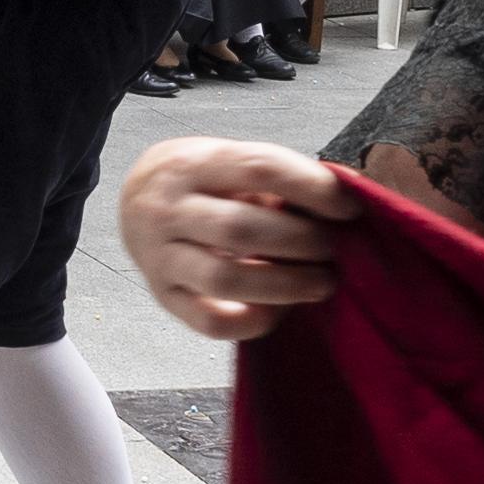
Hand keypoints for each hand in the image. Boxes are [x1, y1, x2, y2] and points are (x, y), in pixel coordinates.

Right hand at [117, 138, 356, 341]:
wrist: (135, 200)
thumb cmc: (200, 181)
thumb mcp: (227, 160)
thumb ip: (274, 178)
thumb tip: (341, 202)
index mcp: (191, 164)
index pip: (258, 169)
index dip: (311, 188)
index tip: (348, 206)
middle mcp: (167, 210)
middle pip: (240, 229)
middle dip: (300, 242)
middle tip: (333, 248)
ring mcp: (160, 258)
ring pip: (224, 280)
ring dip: (284, 285)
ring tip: (321, 282)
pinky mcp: (164, 297)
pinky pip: (209, 322)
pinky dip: (251, 322)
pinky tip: (280, 311)